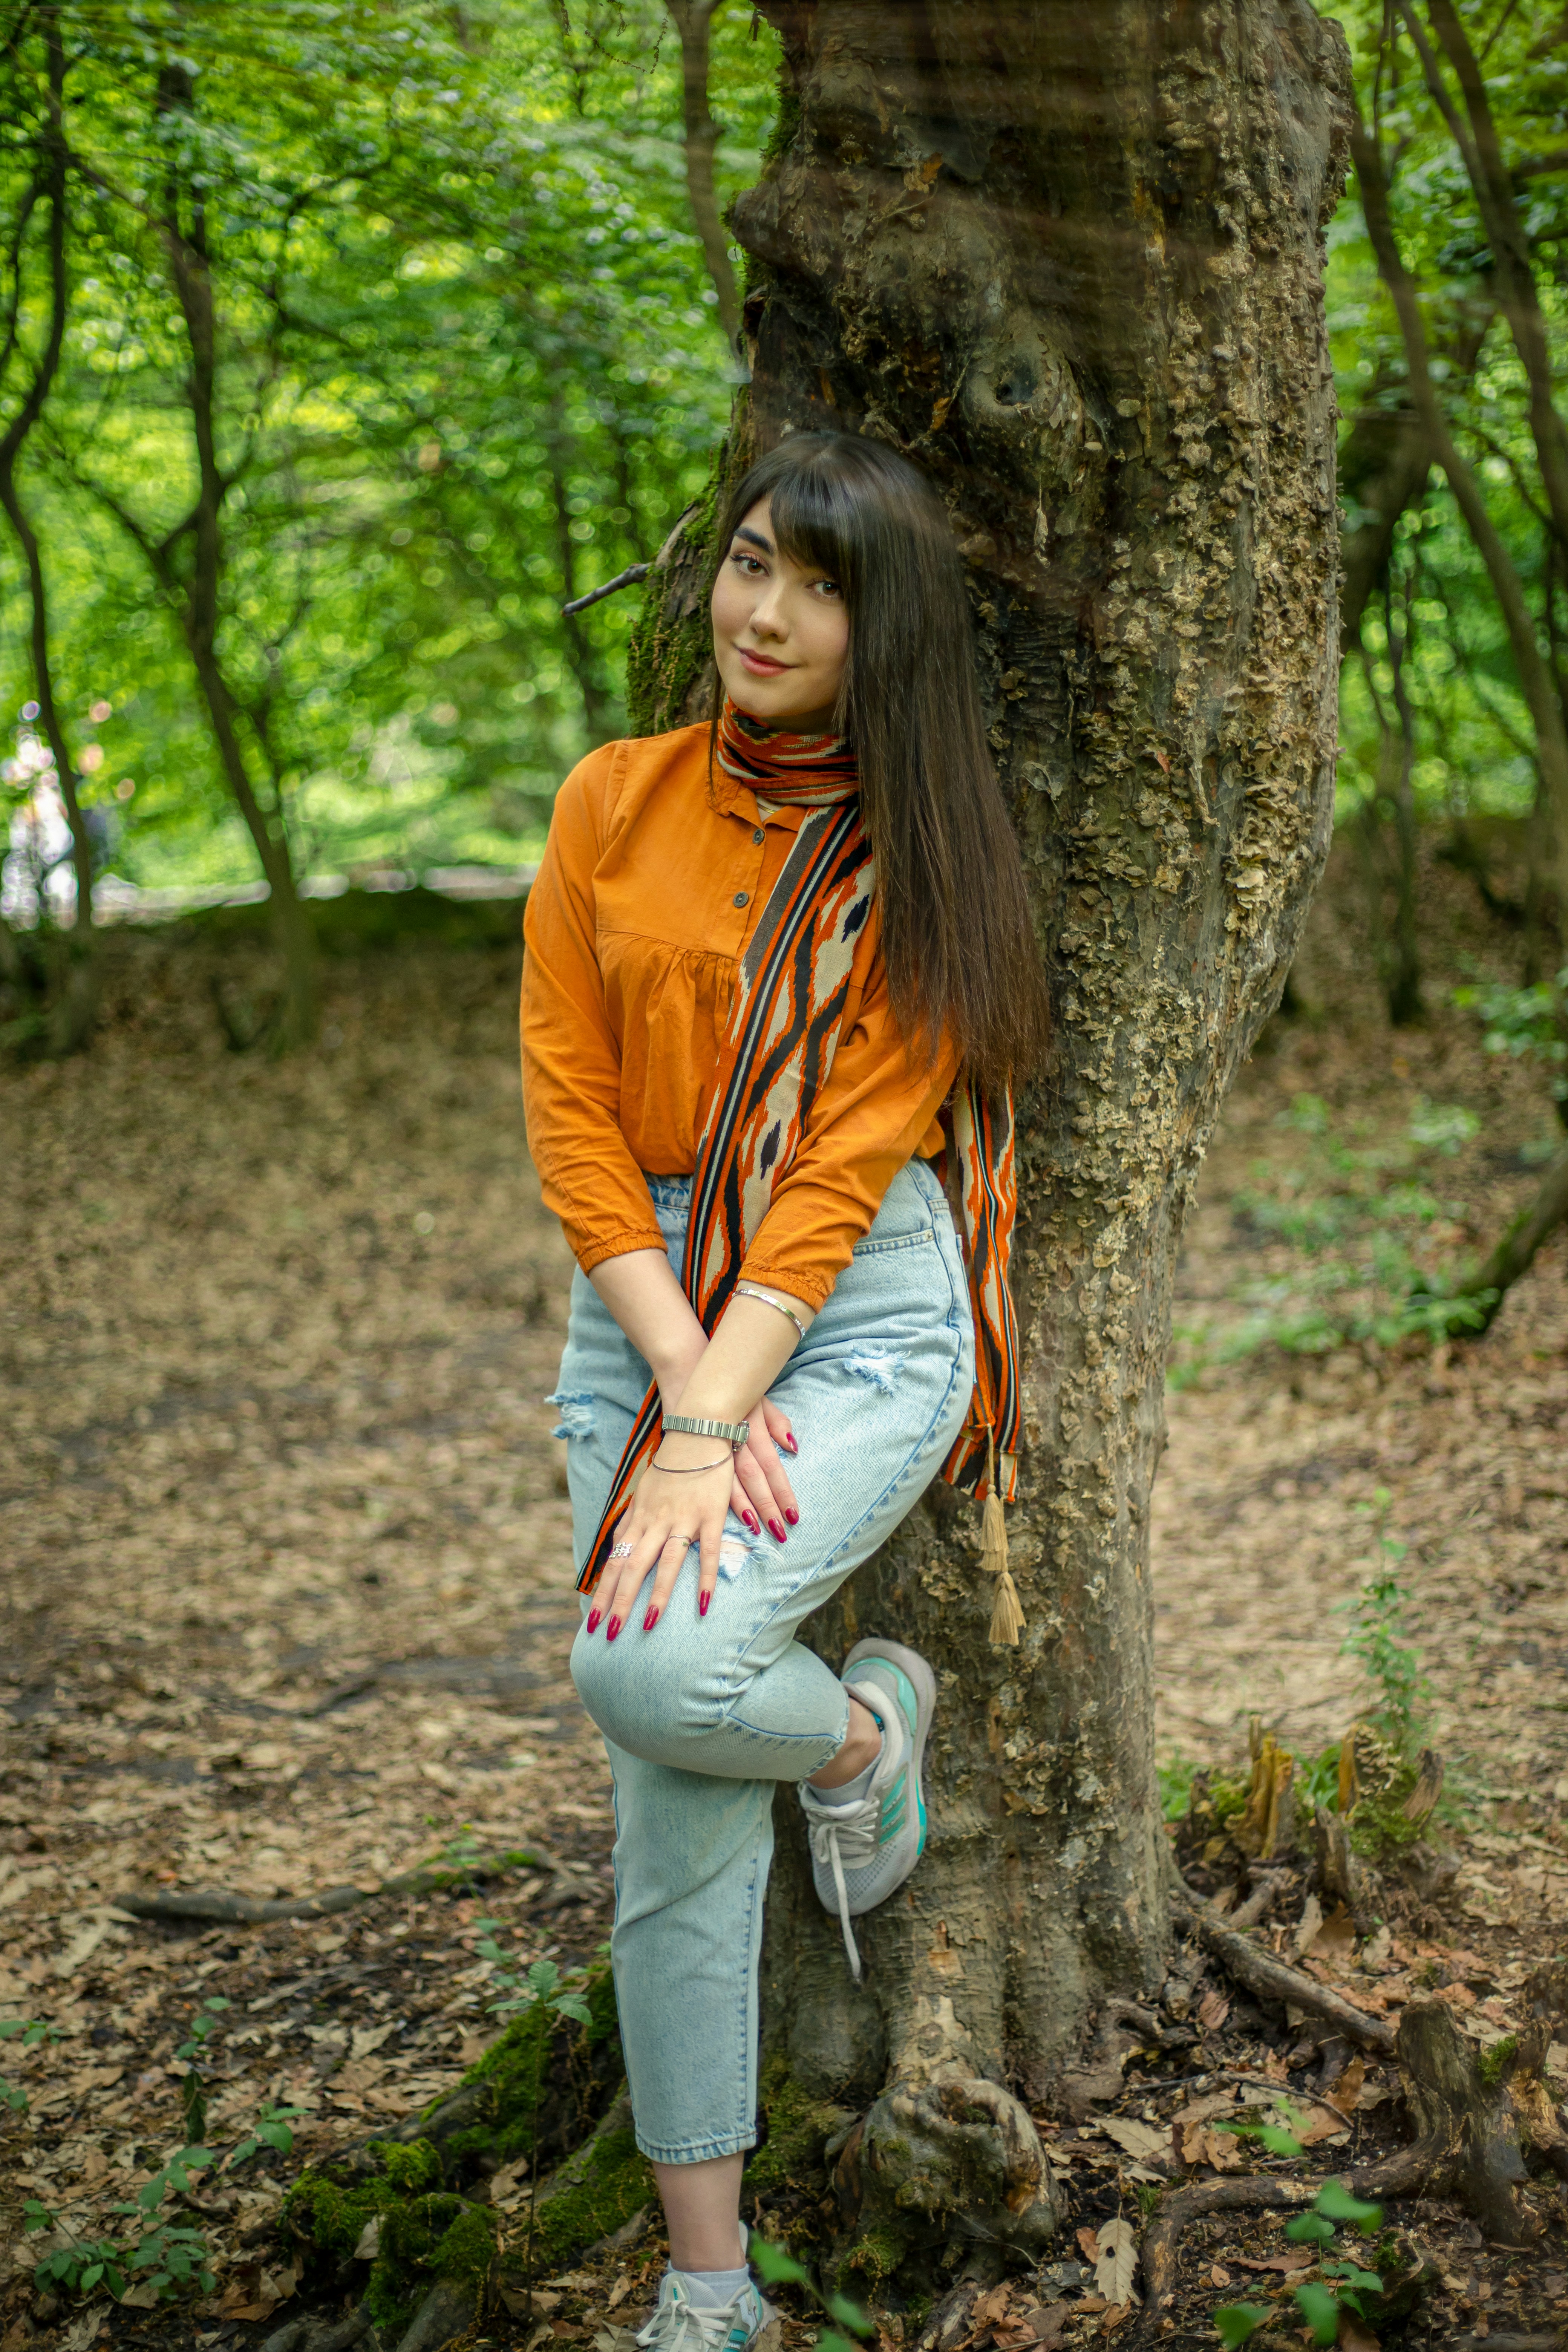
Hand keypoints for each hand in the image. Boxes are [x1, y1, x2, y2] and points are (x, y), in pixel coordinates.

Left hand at [588, 1432, 734, 1639]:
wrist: (697, 1433)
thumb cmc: (670, 1465)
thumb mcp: (642, 1493)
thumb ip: (631, 1521)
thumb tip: (617, 1546)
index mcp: (638, 1520)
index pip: (615, 1563)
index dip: (603, 1592)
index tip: (592, 1619)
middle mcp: (655, 1523)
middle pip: (632, 1568)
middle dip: (619, 1602)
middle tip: (608, 1634)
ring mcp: (682, 1520)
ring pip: (665, 1564)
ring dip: (656, 1597)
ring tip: (648, 1626)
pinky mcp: (709, 1516)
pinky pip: (707, 1552)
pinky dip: (705, 1578)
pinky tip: (702, 1603)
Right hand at [654, 1366, 798, 1557]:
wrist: (688, 1375)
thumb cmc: (729, 1389)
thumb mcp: (759, 1399)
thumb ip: (777, 1422)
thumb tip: (793, 1446)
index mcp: (751, 1428)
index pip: (772, 1466)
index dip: (783, 1491)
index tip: (794, 1515)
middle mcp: (733, 1441)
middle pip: (754, 1479)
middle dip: (768, 1506)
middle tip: (781, 1532)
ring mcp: (711, 1448)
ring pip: (729, 1484)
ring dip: (744, 1508)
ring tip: (756, 1530)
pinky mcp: (693, 1453)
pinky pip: (706, 1480)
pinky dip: (716, 1500)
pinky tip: (720, 1517)